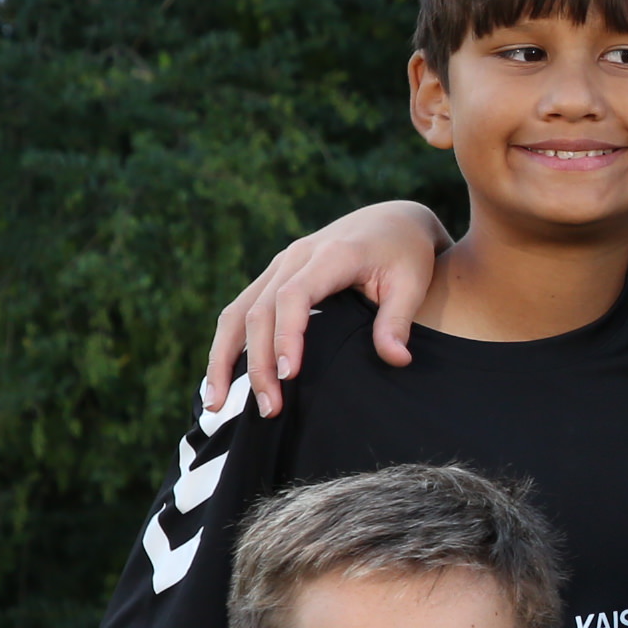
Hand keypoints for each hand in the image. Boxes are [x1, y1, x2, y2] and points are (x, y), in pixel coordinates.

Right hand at [200, 199, 451, 416]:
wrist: (392, 219)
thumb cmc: (406, 253)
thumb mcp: (412, 283)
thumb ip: (397, 321)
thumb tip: (396, 360)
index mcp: (331, 255)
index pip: (294, 296)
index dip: (287, 335)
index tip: (289, 375)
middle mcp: (296, 256)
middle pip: (260, 311)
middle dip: (259, 362)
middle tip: (270, 408)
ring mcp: (280, 264)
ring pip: (237, 311)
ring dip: (224, 358)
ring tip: (215, 403)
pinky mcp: (274, 276)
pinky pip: (241, 310)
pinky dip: (227, 345)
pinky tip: (220, 379)